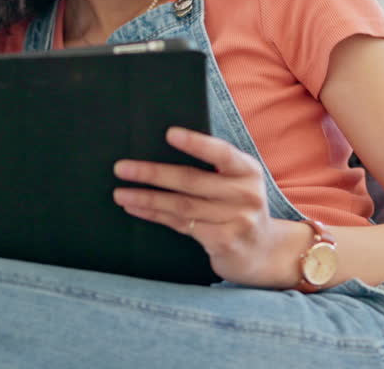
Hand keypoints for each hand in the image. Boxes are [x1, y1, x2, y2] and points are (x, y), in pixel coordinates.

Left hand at [112, 127, 291, 286]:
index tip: (169, 134)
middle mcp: (245, 194)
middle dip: (153, 173)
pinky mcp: (223, 241)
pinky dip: (155, 215)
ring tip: (120, 192)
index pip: (221, 152)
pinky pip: (181, 224)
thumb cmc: (239, 207)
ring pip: (181, 206)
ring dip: (147, 198)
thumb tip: (162, 149)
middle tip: (122, 168)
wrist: (263, 251)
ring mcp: (235, 220)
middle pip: (192, 180)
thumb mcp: (237, 182)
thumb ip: (214, 168)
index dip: (195, 143)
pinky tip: (136, 208)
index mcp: (248, 170)